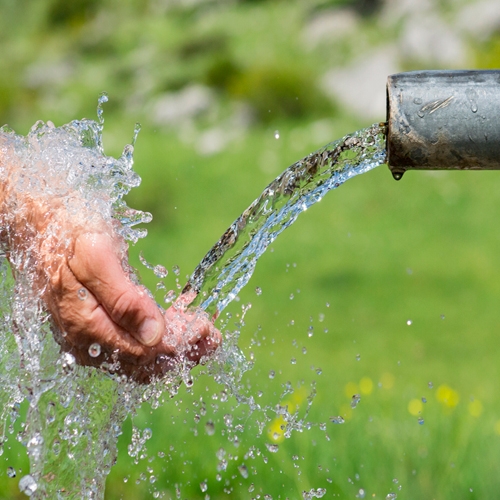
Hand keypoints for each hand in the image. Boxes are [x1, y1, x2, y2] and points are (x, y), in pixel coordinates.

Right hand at [43, 230, 220, 383]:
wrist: (36, 225)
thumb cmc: (68, 234)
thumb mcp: (96, 258)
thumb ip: (124, 299)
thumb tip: (154, 335)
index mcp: (86, 328)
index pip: (143, 354)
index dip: (180, 346)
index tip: (207, 331)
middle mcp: (87, 343)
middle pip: (144, 363)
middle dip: (183, 351)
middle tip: (213, 335)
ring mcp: (90, 338)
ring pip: (140, 356)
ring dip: (175, 345)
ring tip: (203, 329)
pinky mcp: (96, 327)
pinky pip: (132, 342)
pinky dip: (160, 335)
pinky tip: (180, 319)